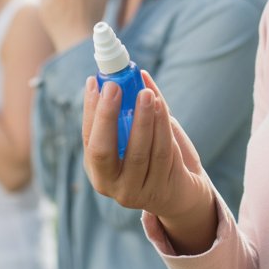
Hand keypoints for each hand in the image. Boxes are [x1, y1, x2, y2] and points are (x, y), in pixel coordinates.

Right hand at [82, 71, 210, 222]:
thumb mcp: (134, 138)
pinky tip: (161, 106)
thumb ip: (130, 110)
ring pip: (138, 152)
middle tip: (115, 86)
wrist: (179, 194)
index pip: (89, 138)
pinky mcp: (162, 189)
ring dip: (141, 119)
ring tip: (145, 93)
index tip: (95, 82)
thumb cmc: (151, 158)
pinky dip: (161, 128)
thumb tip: (135, 74)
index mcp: (97, 170)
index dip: (91, 110)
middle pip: (104, 151)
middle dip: (107, 116)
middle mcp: (111, 185)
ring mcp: (136, 191)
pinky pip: (162, 154)